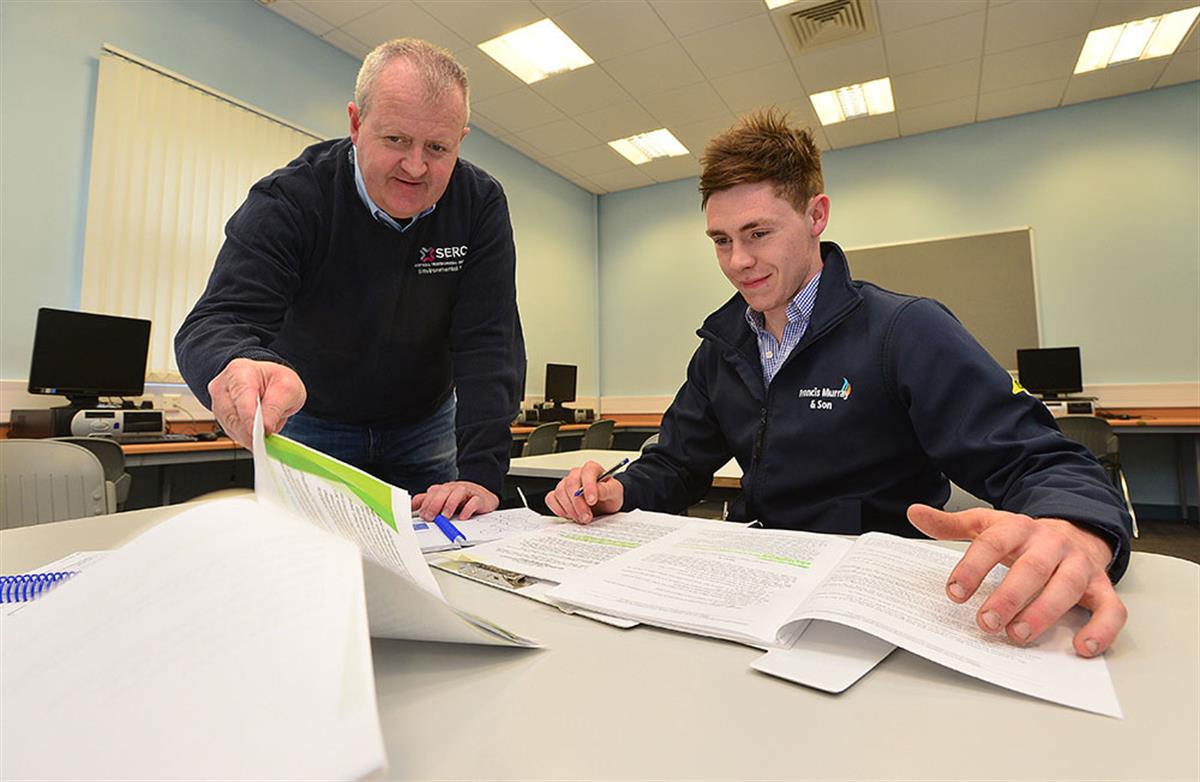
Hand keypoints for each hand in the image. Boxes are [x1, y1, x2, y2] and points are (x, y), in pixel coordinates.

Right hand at [207, 358, 305, 445]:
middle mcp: (224, 386)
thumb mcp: (288, 388)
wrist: (269, 383)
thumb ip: (275, 407)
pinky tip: (258, 435)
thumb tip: (265, 428)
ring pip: (230, 426)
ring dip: (249, 436)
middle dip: (250, 431)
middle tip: (267, 440)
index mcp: (239, 371)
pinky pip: (231, 432)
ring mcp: (219, 402)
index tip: (259, 432)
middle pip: (231, 414)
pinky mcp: (221, 417)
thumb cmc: (276, 381)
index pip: (241, 396)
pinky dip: (246, 437)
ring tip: (267, 435)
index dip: (249, 417)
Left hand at [413, 481, 497, 520]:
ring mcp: (467, 492)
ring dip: (450, 505)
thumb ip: (426, 502)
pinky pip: (474, 501)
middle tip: (431, 517)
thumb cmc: (460, 499)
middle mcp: (454, 489)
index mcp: (443, 489)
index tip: (422, 515)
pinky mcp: (479, 499)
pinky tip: (463, 517)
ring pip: (458, 493)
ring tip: (446, 517)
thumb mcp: (441, 500)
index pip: (432, 493)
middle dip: (434, 504)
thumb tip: (409, 507)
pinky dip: (468, 509)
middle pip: (443, 491)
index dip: (425, 504)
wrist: (482, 495)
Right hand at [544, 461, 623, 523]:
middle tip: (587, 516)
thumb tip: (597, 490)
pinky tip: (570, 515)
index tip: (592, 501)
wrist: (604, 505)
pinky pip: (551, 499)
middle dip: (578, 503)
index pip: (587, 472)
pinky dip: (559, 509)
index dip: (589, 487)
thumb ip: (607, 490)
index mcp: (592, 469)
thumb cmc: (609, 496)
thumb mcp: (614, 493)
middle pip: (571, 484)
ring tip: (582, 518)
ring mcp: (565, 484)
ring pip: (559, 492)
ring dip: (570, 509)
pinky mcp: (558, 495)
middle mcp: (577, 474)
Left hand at [907, 504, 1125, 656]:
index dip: (973, 566)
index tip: (954, 592)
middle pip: (1031, 568)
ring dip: (1043, 613)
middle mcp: (1052, 545)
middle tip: (985, 622)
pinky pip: (1111, 610)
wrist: (1076, 532)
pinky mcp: (1103, 588)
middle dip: (1008, 596)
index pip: (994, 543)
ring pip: (1067, 587)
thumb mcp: (988, 525)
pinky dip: (1101, 629)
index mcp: (1020, 528)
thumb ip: (951, 525)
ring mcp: (1080, 566)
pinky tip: (1081, 647)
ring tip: (1018, 635)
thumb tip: (914, 513)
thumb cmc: (1025, 539)